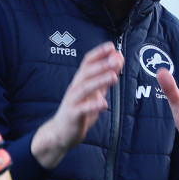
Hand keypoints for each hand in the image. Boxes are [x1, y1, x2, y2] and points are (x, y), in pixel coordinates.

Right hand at [32, 42, 123, 168]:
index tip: (111, 46)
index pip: (87, 63)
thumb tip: (118, 59)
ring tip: (113, 77)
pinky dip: (92, 106)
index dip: (98, 54)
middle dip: (102, 65)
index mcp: (80, 81)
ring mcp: (72, 102)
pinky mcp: (72, 116)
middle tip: (116, 59)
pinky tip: (103, 104)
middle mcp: (75, 88)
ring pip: (85, 88)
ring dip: (99, 81)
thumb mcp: (94, 92)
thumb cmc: (79, 111)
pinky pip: (82, 110)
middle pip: (86, 73)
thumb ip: (105, 77)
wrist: (61, 133)